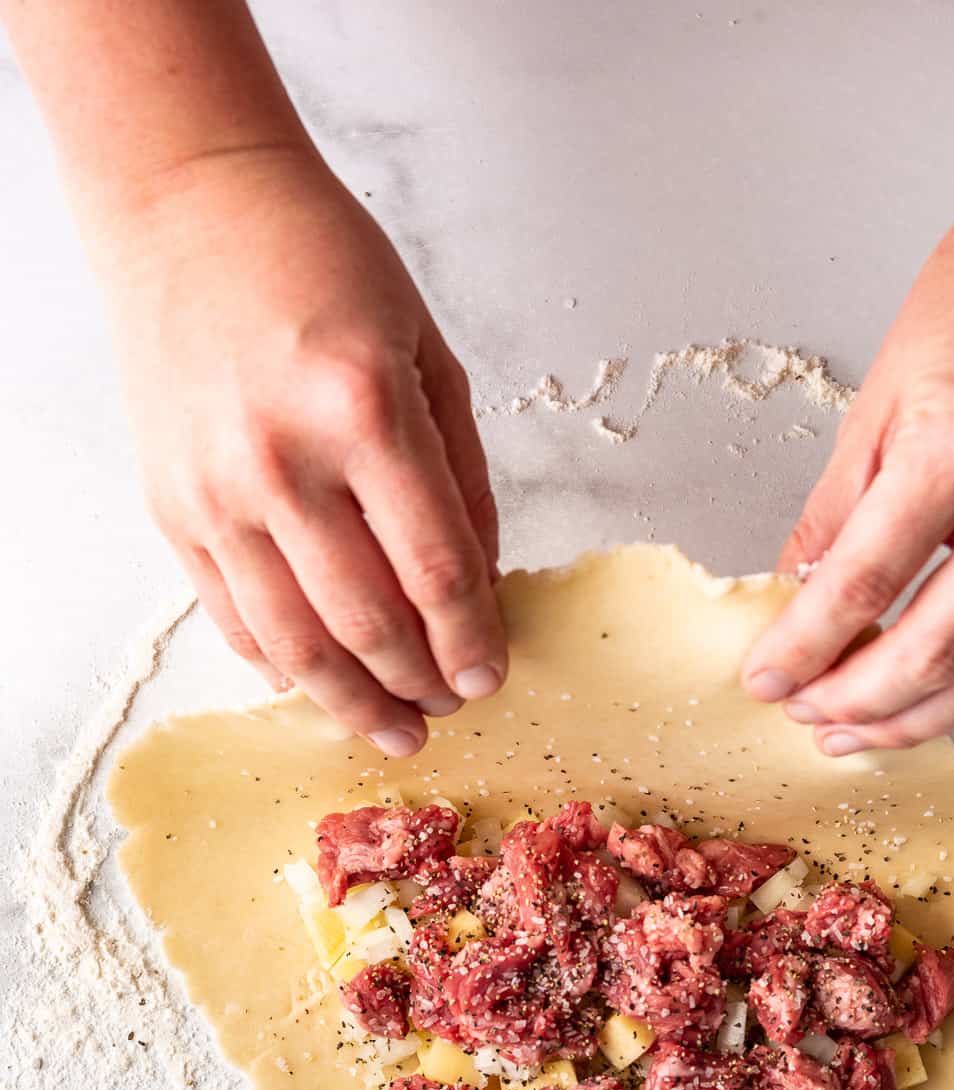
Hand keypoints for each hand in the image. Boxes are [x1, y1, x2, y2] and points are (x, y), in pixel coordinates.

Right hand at [103, 146, 502, 755]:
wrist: (190, 208)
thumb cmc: (321, 264)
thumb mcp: (428, 353)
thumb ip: (461, 477)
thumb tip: (479, 587)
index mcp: (365, 411)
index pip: (436, 571)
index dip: (471, 642)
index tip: (489, 676)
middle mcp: (283, 460)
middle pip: (368, 623)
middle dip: (419, 683)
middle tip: (447, 707)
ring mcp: (218, 492)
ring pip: (295, 643)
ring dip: (353, 702)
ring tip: (393, 727)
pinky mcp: (173, 508)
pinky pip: (233, 616)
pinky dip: (280, 663)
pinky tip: (317, 682)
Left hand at [742, 144, 953, 752]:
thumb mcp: (882, 392)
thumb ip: (836, 509)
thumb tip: (795, 592)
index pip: (863, 587)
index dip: (804, 649)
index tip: (764, 678)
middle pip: (931, 653)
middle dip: (853, 702)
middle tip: (801, 714)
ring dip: (913, 719)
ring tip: (850, 731)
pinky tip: (920, 694)